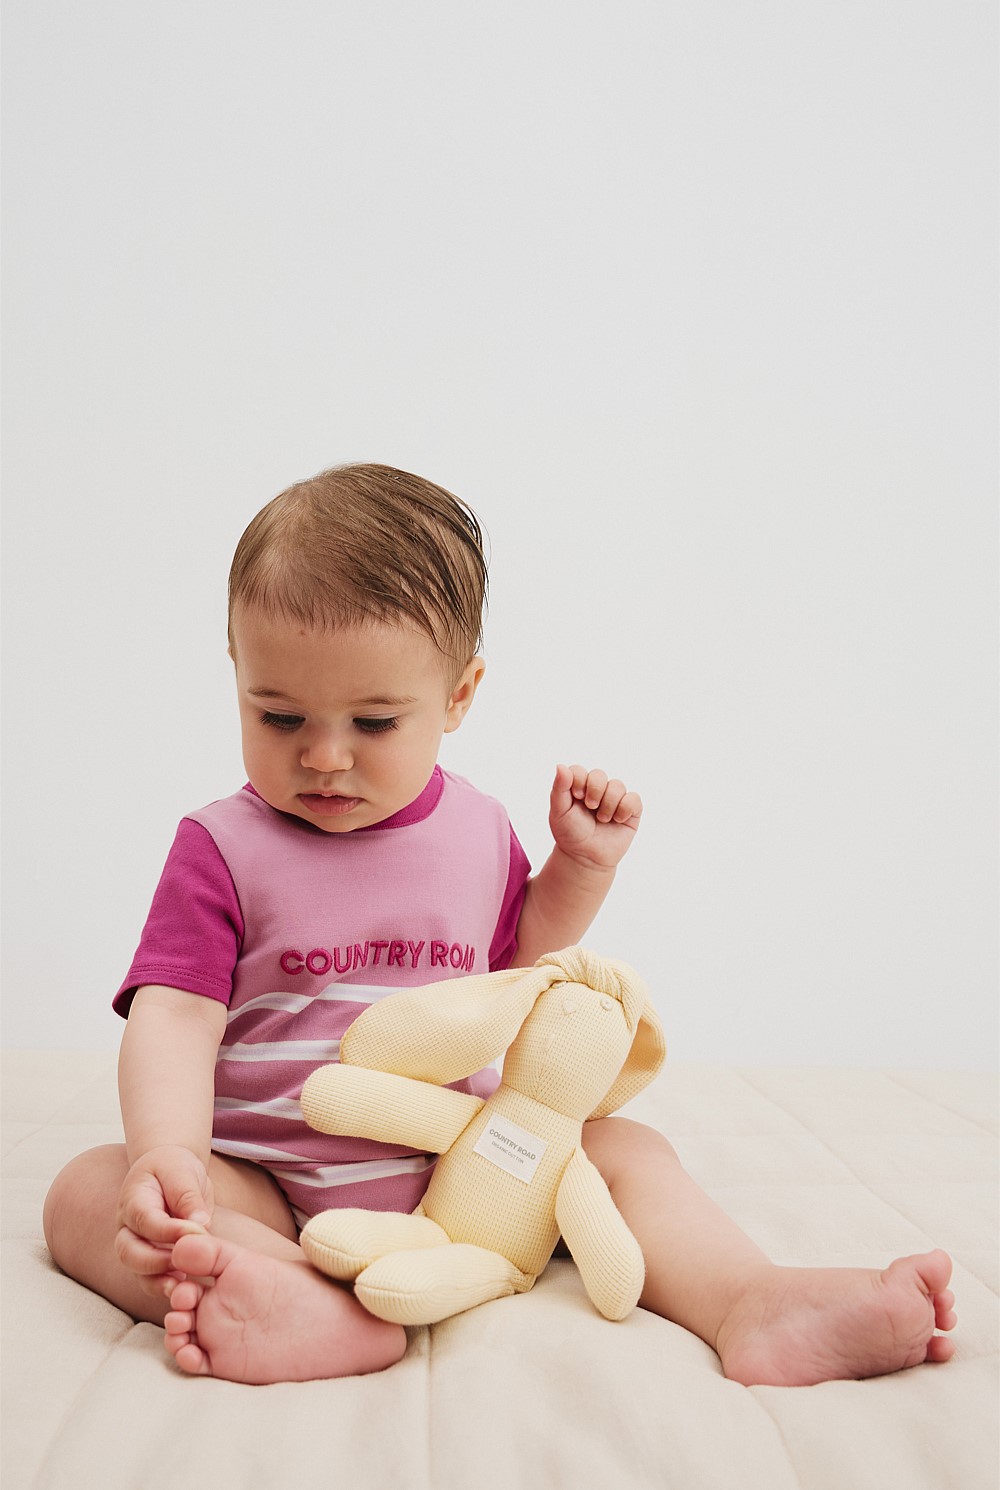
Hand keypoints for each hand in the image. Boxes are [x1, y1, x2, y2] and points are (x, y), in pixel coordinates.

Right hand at [115, 1145, 213, 1297]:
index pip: (145, 1220)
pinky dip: (164, 1286)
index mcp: (133, 1199)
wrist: (169, 1171)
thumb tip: (199, 1222)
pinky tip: (185, 1288)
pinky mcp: (148, 1259)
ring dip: (158, 1280)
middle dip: (155, 1261)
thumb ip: (188, 1196)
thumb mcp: (182, 1171)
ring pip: (136, 1270)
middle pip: (128, 1252)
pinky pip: (150, 1279)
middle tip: (186, 1261)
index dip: (169, 1230)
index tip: (197, 1232)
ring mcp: (134, 1244)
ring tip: (183, 1285)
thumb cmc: (175, 1168)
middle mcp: (127, 1226)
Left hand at [548, 764, 642, 871]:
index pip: (579, 770)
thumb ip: (559, 788)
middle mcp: (597, 789)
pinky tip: (618, 820)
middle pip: (599, 775)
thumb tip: (560, 765)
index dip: (579, 780)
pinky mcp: (631, 810)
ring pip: (617, 785)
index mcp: (578, 786)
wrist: (586, 857)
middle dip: (594, 791)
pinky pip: (634, 799)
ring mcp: (614, 799)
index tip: (576, 796)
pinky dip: (625, 808)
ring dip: (608, 804)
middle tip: (590, 807)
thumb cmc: (570, 834)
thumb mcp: (559, 812)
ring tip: (603, 819)